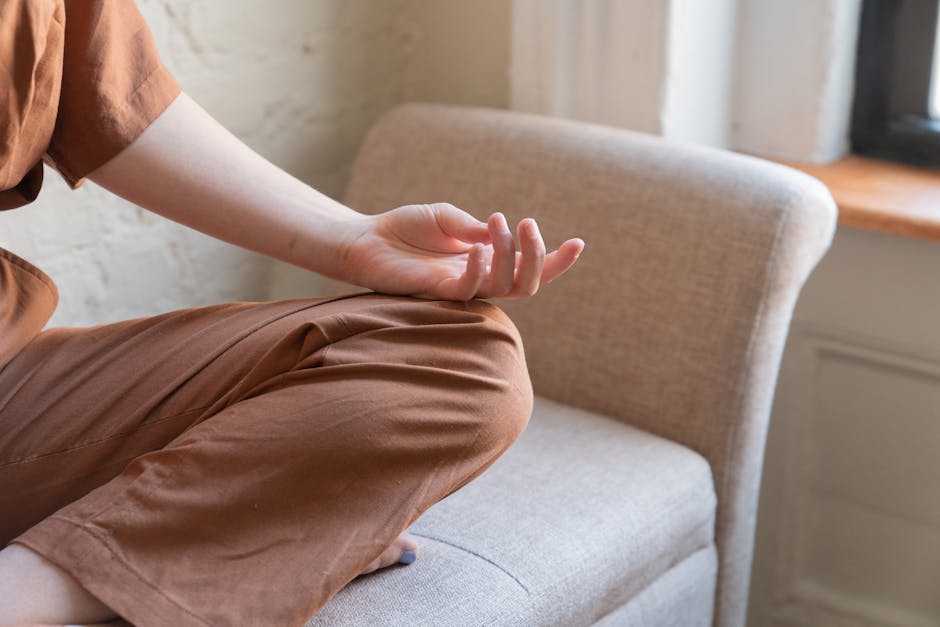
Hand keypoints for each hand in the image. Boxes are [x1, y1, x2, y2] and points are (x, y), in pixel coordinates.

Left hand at [340, 203, 583, 300]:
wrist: (366, 239)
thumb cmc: (405, 228)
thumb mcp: (447, 216)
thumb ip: (474, 226)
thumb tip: (501, 233)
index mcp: (487, 261)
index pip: (530, 268)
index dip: (557, 261)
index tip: (579, 243)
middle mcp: (480, 279)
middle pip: (527, 284)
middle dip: (537, 255)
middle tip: (527, 223)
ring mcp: (461, 289)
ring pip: (505, 288)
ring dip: (511, 257)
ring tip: (502, 223)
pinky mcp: (438, 294)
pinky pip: (470, 289)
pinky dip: (480, 268)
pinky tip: (476, 248)